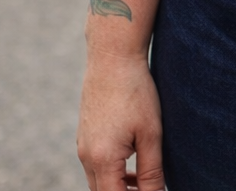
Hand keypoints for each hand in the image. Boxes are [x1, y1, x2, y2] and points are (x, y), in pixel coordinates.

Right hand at [77, 52, 164, 190]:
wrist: (113, 57)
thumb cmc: (136, 92)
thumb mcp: (151, 133)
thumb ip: (151, 171)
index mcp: (102, 160)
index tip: (153, 190)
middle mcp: (86, 157)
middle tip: (150, 187)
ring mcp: (82, 147)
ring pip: (98, 182)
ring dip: (118, 187)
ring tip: (144, 181)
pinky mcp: (84, 137)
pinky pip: (95, 166)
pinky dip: (112, 173)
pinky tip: (132, 163)